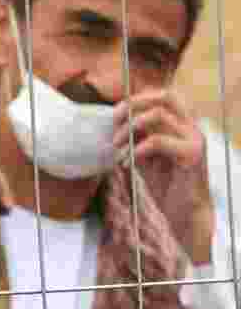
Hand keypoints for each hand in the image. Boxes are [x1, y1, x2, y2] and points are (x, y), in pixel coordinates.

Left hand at [113, 89, 213, 264]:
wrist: (182, 213)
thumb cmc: (161, 186)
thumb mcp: (142, 156)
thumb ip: (135, 139)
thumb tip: (113, 124)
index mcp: (180, 124)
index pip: (162, 95)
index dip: (136, 100)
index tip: (114, 116)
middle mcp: (190, 127)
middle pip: (166, 96)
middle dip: (134, 105)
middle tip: (114, 124)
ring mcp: (194, 138)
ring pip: (160, 115)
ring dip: (131, 129)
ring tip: (117, 149)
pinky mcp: (193, 154)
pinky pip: (159, 141)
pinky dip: (137, 149)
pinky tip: (127, 163)